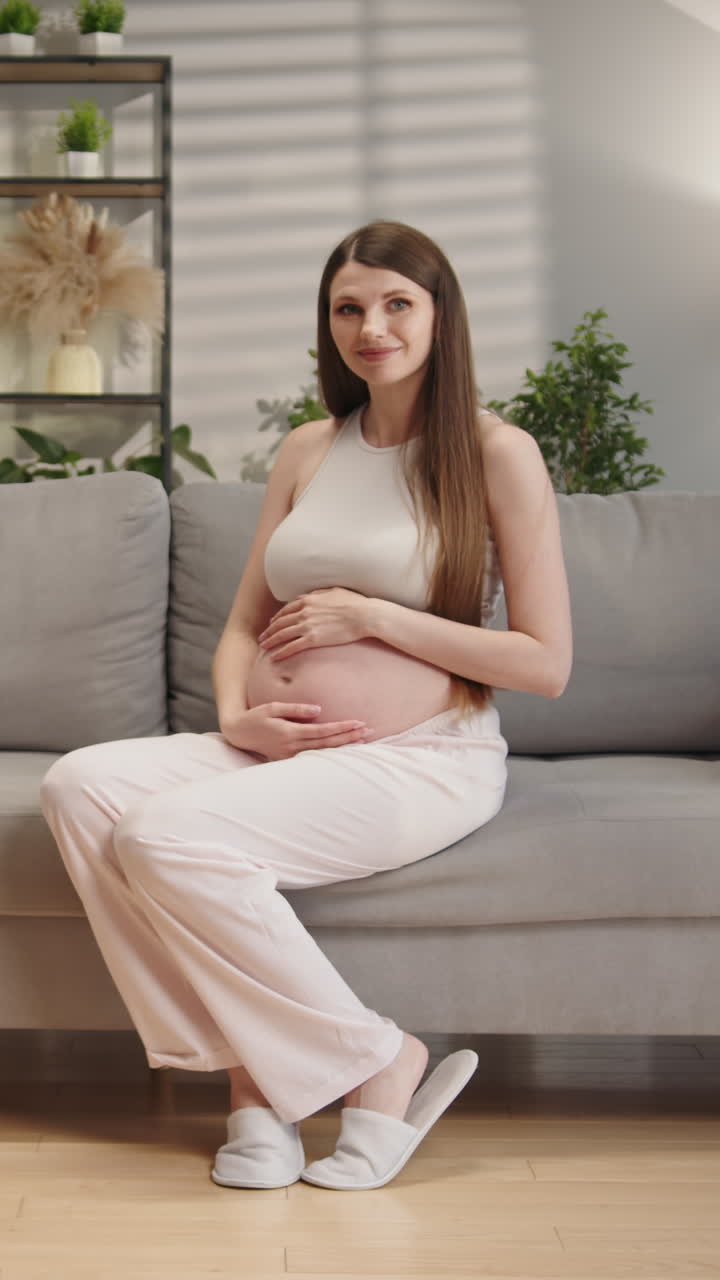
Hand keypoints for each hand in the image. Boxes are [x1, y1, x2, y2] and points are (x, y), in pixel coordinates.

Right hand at [221, 702, 372, 760]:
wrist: (239, 734)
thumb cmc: (257, 717)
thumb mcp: (273, 707)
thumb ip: (296, 708)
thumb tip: (318, 709)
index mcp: (289, 732)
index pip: (322, 731)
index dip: (342, 728)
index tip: (358, 723)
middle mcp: (292, 747)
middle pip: (327, 744)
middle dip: (348, 737)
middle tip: (368, 731)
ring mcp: (290, 756)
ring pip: (323, 753)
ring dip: (343, 747)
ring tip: (362, 740)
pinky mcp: (289, 760)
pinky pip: (314, 758)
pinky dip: (331, 753)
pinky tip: (344, 749)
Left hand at [257, 588, 371, 661]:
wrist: (363, 615)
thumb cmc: (353, 603)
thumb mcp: (334, 591)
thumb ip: (318, 594)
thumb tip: (309, 596)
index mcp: (308, 600)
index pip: (286, 610)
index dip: (276, 618)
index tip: (271, 624)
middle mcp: (304, 612)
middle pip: (280, 623)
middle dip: (269, 631)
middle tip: (262, 638)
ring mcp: (307, 626)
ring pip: (283, 635)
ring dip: (271, 642)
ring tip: (264, 647)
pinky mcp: (313, 639)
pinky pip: (292, 647)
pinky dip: (281, 652)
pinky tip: (275, 658)